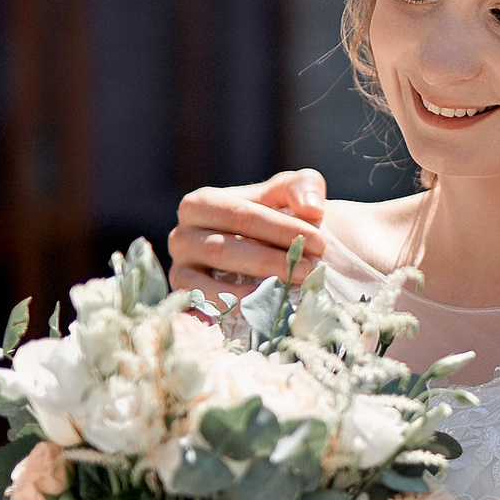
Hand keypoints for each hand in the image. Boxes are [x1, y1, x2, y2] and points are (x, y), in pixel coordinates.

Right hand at [168, 169, 327, 299]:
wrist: (268, 249)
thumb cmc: (277, 216)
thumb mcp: (291, 191)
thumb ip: (303, 187)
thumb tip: (310, 208)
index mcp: (201, 203)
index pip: (239, 215)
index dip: (279, 229)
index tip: (319, 243)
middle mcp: (181, 236)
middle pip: (223, 249)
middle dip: (269, 261)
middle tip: (309, 269)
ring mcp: (180, 269)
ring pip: (209, 281)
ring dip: (252, 289)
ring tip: (288, 291)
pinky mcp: (186, 300)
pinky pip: (200, 308)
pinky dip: (227, 310)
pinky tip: (259, 312)